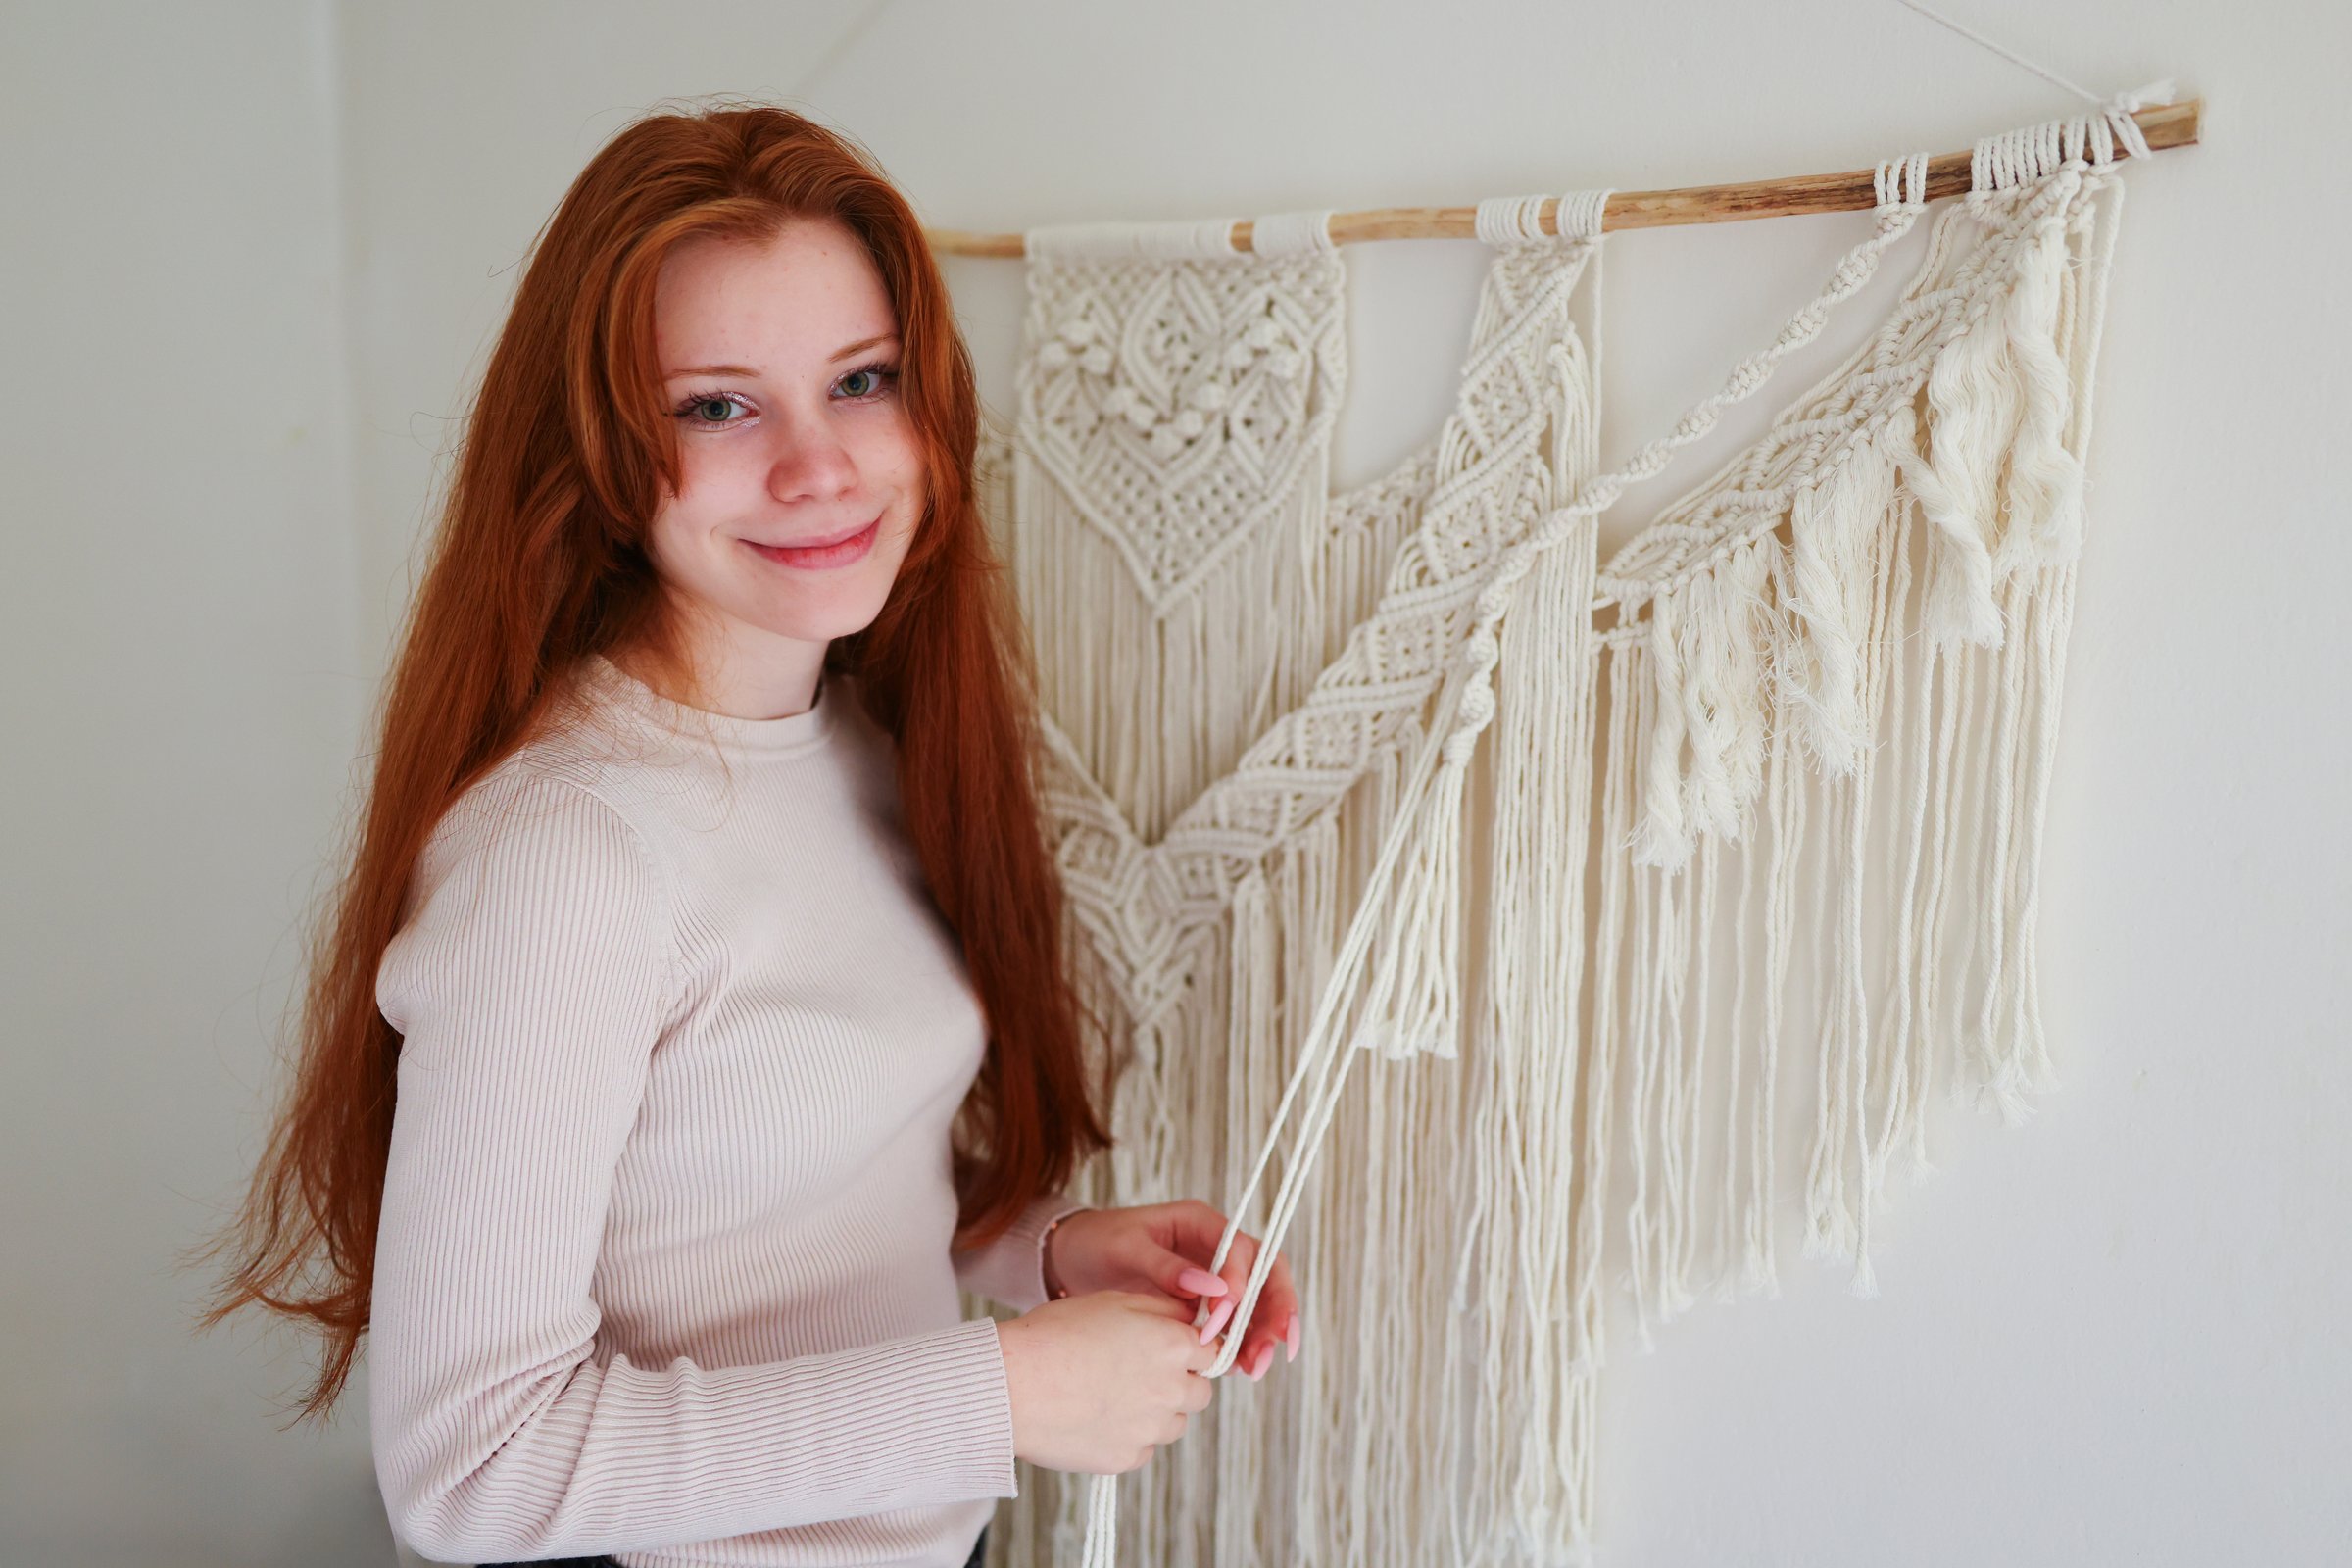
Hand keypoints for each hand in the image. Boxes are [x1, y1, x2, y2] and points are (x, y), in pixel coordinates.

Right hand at [996, 1291, 1216, 1472]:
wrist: (1012, 1384)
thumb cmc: (1056, 1334)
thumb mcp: (1114, 1301)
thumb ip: (1163, 1309)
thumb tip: (1192, 1319)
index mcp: (1173, 1345)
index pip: (1214, 1351)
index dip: (1193, 1349)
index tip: (1172, 1349)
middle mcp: (1171, 1389)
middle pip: (1200, 1392)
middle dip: (1180, 1382)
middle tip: (1139, 1372)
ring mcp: (1150, 1429)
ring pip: (1174, 1423)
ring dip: (1156, 1411)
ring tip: (1112, 1394)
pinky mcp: (1127, 1458)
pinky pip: (1143, 1448)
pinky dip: (1129, 1436)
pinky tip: (1097, 1417)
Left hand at [1046, 1200, 1301, 1381]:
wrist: (1072, 1261)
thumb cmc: (1097, 1243)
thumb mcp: (1125, 1248)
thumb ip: (1166, 1266)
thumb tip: (1211, 1287)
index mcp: (1201, 1223)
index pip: (1243, 1248)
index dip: (1242, 1281)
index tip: (1222, 1314)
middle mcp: (1216, 1248)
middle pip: (1266, 1274)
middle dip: (1275, 1310)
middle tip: (1272, 1346)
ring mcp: (1215, 1278)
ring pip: (1258, 1303)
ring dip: (1263, 1334)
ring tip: (1255, 1367)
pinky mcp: (1206, 1306)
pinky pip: (1236, 1324)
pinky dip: (1243, 1345)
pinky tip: (1240, 1367)